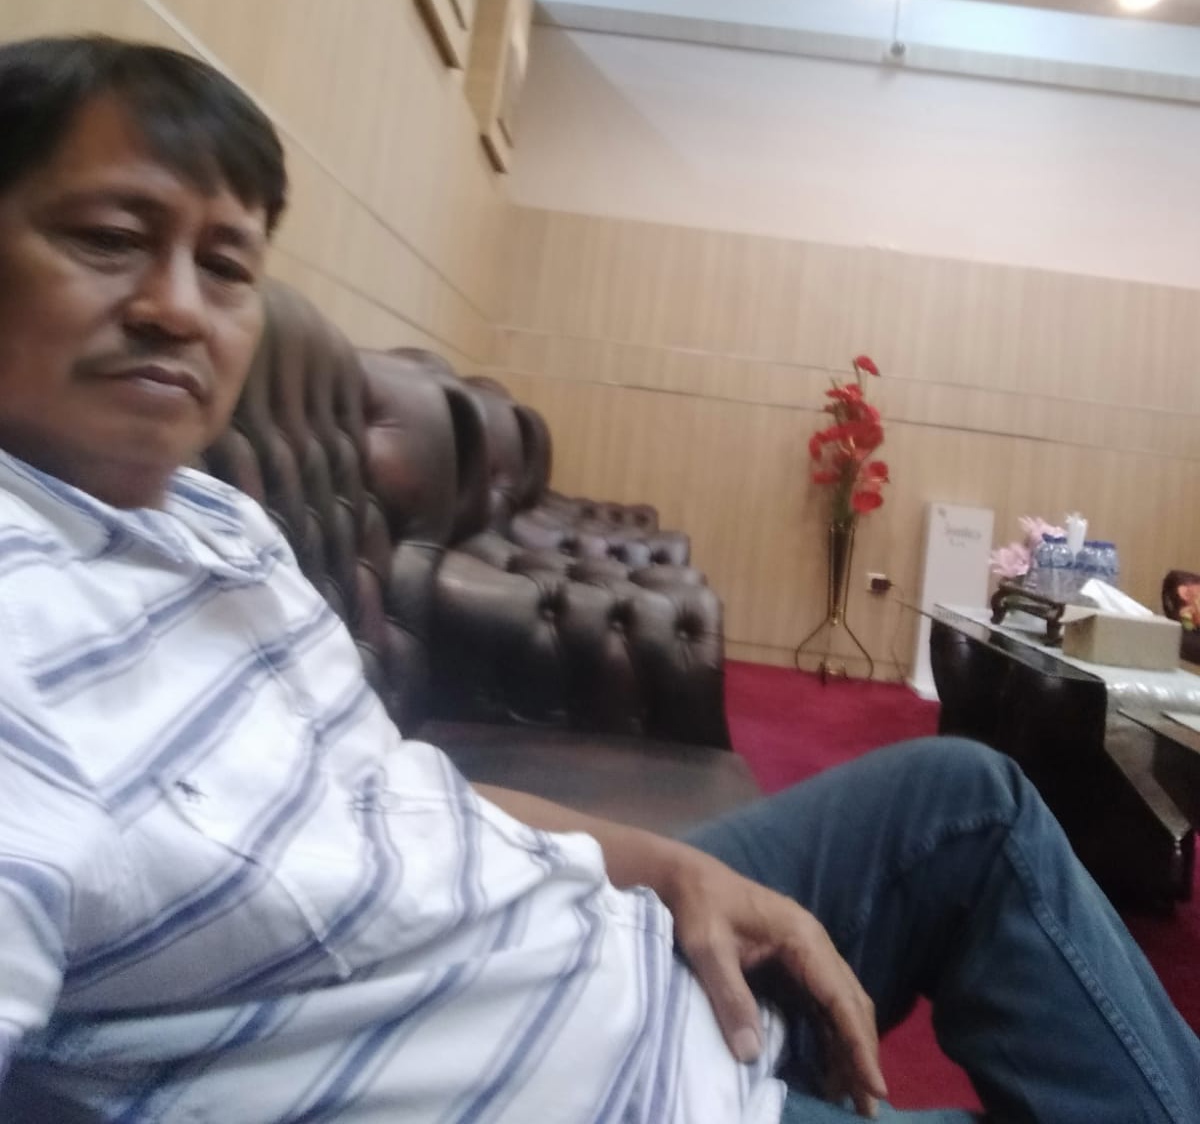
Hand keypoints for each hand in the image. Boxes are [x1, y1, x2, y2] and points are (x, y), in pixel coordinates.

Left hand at [658, 849, 886, 1118]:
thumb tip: (750, 1053)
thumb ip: (729, 995)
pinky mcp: (792, 961)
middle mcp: (813, 943)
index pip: (840, 998)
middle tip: (869, 1105)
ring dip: (849, 1047)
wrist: (685, 877)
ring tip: (853, 1096)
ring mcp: (805, 952)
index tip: (874, 1086)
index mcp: (801, 936)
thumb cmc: (697, 905)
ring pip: (840, 1004)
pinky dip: (830, 1035)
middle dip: (862, 1053)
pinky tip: (829, 1066)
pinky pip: (821, 1001)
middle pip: (850, 1003)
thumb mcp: (707, 947)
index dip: (858, 1044)